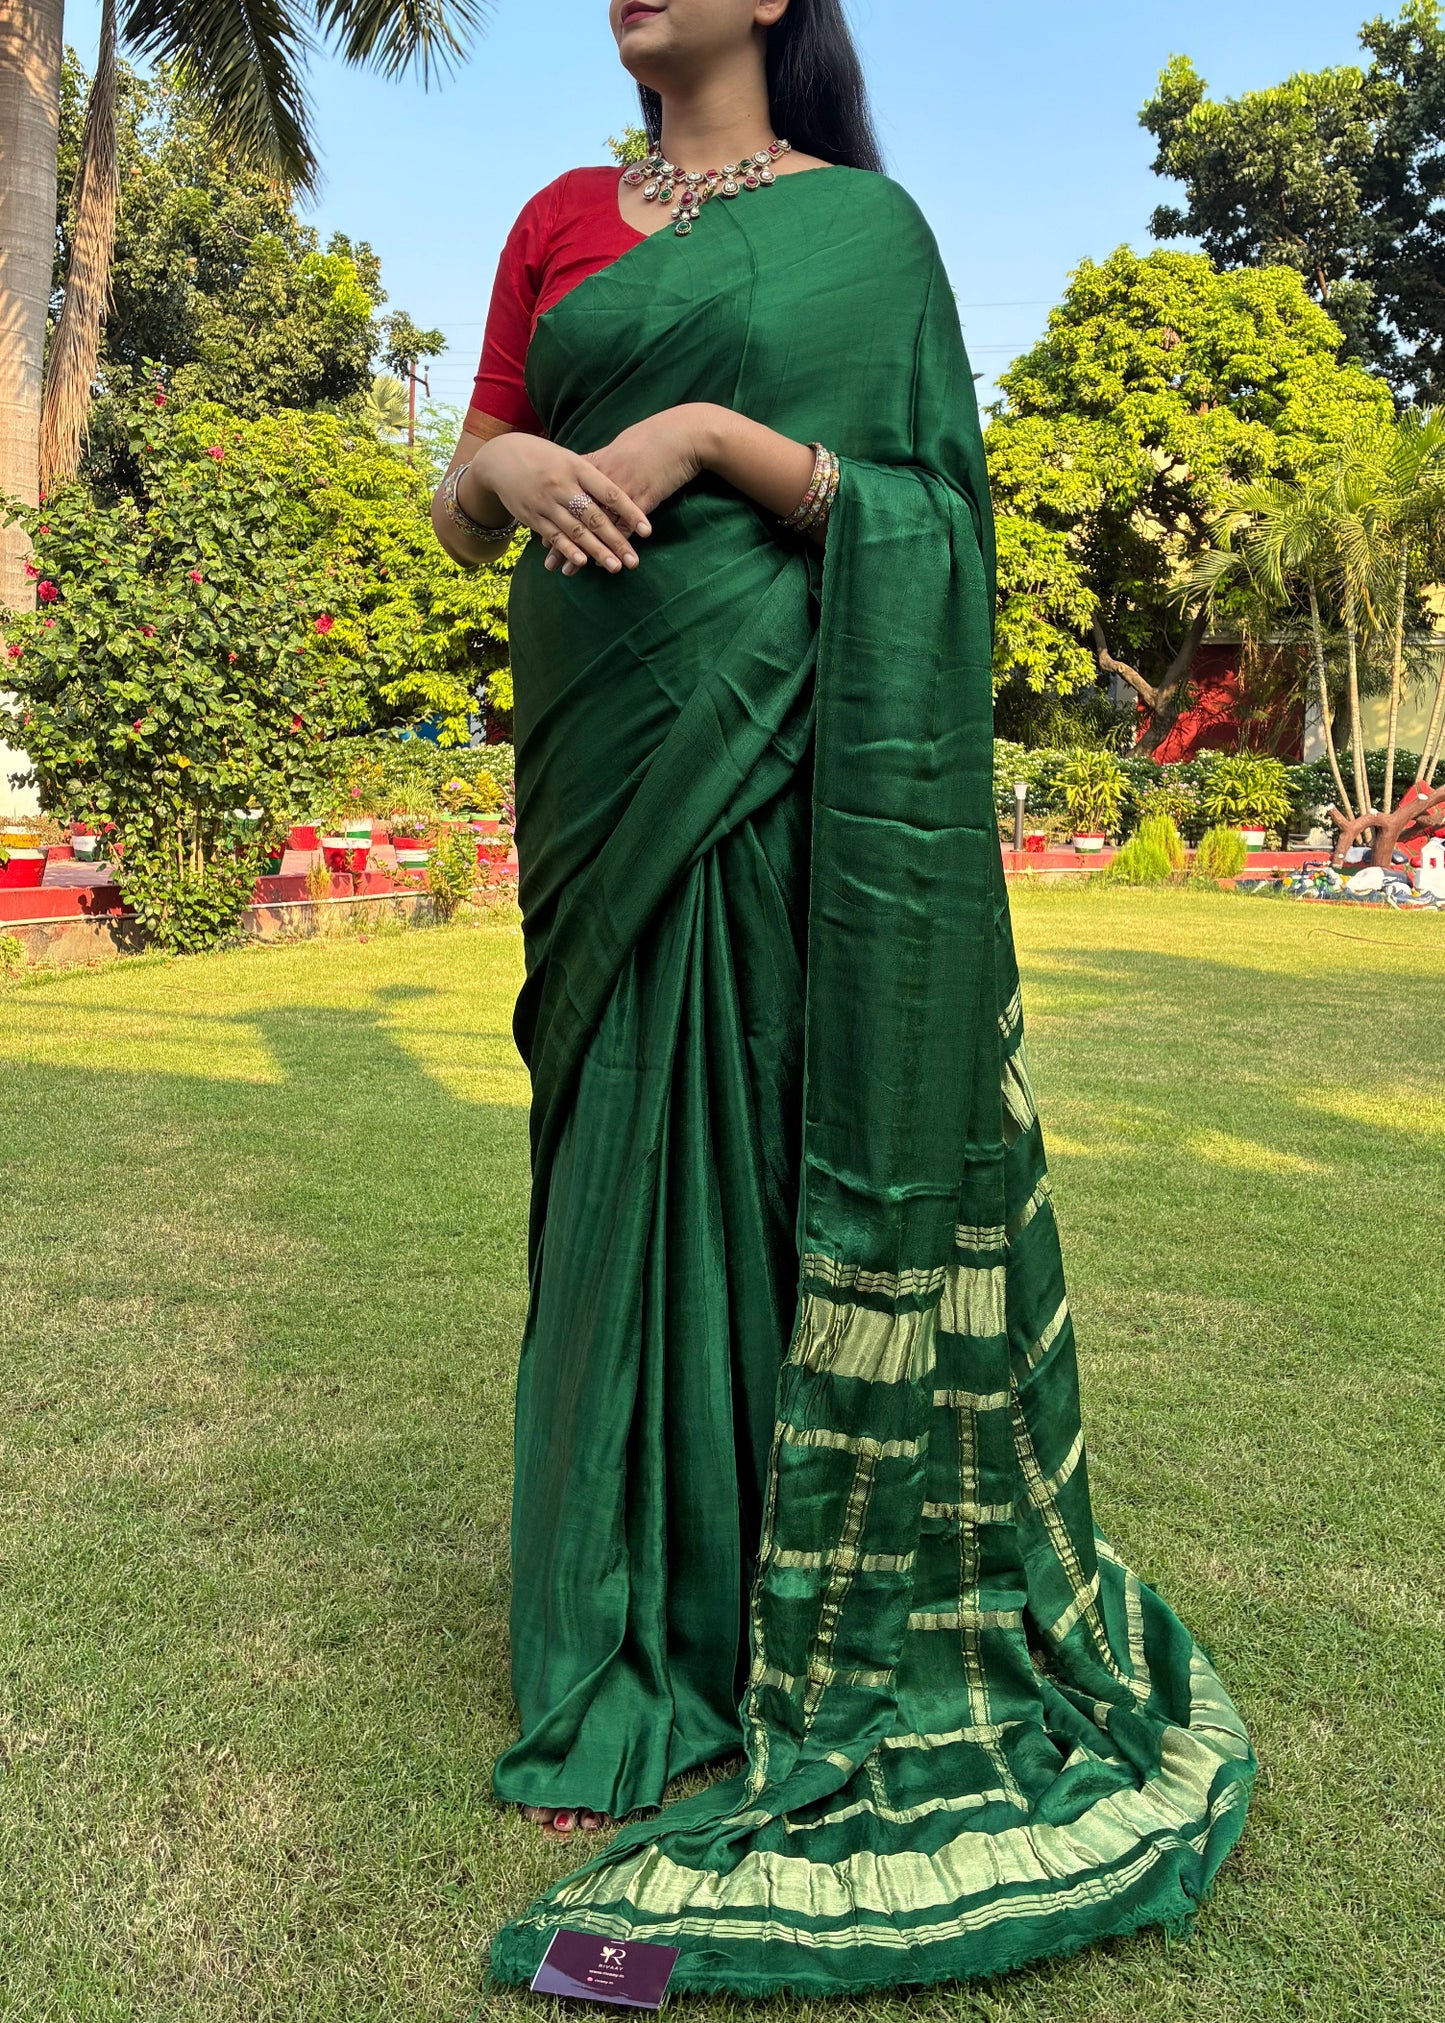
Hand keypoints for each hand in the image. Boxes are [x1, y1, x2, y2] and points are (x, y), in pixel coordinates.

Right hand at [464, 434, 650, 574]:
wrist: (500, 457)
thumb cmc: (543, 456)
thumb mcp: (569, 457)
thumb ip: (592, 476)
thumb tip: (622, 494)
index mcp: (577, 467)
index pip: (610, 492)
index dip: (630, 511)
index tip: (647, 530)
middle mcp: (563, 485)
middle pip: (595, 517)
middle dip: (616, 541)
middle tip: (633, 561)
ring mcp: (547, 502)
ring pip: (576, 531)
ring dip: (597, 551)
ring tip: (615, 567)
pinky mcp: (533, 517)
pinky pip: (554, 536)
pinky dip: (568, 550)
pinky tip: (582, 562)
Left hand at [545, 406, 709, 574]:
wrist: (681, 436)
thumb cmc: (652, 438)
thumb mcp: (618, 446)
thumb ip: (598, 461)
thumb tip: (583, 466)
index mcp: (593, 466)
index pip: (566, 497)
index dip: (552, 517)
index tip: (539, 535)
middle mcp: (601, 481)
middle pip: (575, 515)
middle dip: (559, 540)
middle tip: (546, 561)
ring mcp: (621, 492)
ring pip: (595, 528)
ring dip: (581, 552)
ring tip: (568, 571)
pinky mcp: (641, 501)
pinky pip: (622, 530)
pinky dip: (609, 549)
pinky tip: (601, 565)